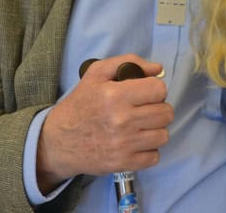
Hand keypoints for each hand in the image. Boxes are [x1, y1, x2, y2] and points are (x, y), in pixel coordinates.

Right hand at [36, 54, 172, 193]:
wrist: (59, 141)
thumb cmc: (81, 103)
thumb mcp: (98, 73)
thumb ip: (129, 62)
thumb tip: (158, 69)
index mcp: (116, 95)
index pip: (159, 89)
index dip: (155, 88)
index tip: (145, 92)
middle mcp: (122, 120)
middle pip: (166, 113)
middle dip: (159, 107)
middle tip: (145, 108)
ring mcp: (124, 145)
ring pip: (163, 135)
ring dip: (156, 129)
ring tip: (142, 125)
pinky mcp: (123, 163)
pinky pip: (155, 157)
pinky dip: (149, 150)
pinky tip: (137, 142)